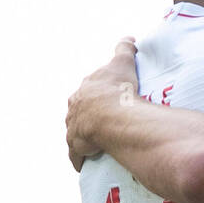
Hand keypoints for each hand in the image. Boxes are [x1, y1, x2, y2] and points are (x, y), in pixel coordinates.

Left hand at [66, 38, 139, 171]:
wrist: (110, 115)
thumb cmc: (118, 89)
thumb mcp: (122, 63)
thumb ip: (124, 49)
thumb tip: (129, 38)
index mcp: (84, 90)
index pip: (87, 92)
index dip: (95, 96)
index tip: (103, 100)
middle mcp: (74, 108)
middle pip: (77, 112)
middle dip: (84, 116)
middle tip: (99, 123)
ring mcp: (73, 128)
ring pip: (74, 133)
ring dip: (81, 138)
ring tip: (93, 143)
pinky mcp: (76, 146)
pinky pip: (76, 154)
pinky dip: (79, 159)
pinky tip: (83, 165)